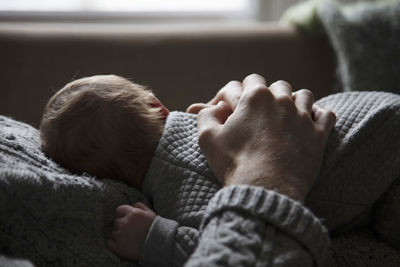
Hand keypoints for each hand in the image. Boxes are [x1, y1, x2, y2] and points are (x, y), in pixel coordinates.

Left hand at [107, 202, 155, 260]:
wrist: (159, 246)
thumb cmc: (156, 229)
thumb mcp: (151, 214)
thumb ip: (141, 206)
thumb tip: (133, 205)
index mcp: (132, 213)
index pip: (119, 210)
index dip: (123, 215)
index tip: (127, 220)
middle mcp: (124, 222)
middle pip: (117, 222)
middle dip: (122, 226)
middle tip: (131, 232)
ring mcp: (120, 234)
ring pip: (114, 232)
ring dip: (119, 235)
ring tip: (130, 240)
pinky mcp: (117, 246)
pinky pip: (110, 243)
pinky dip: (115, 244)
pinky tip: (124, 245)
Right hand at [197, 74, 335, 201]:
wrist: (265, 190)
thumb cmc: (234, 164)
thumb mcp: (207, 138)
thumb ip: (206, 115)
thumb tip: (216, 107)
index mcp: (255, 97)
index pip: (252, 80)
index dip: (246, 91)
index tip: (243, 106)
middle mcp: (282, 100)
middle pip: (279, 86)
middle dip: (271, 96)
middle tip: (264, 115)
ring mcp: (303, 116)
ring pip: (304, 96)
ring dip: (296, 103)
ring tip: (288, 118)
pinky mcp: (319, 135)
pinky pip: (326, 115)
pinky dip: (319, 116)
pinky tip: (310, 125)